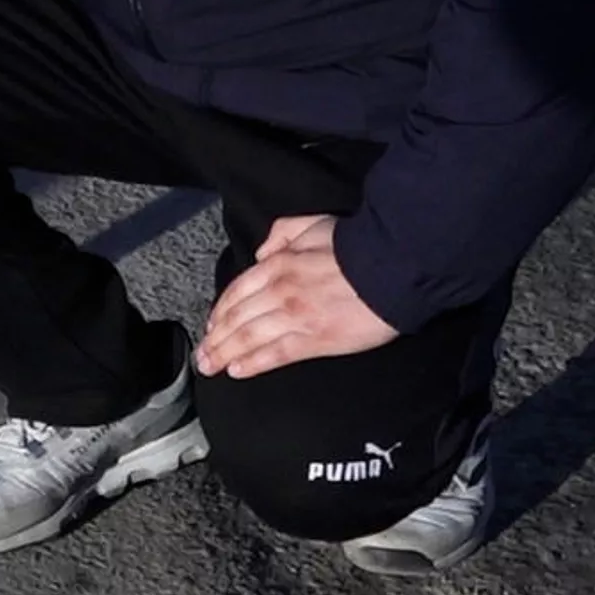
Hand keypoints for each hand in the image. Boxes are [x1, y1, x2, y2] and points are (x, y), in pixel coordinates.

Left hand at [196, 214, 397, 378]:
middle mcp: (279, 291)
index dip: (220, 310)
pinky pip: (276, 354)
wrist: (391, 266)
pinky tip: (237, 371)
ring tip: (211, 366)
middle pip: (237, 318)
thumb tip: (262, 253)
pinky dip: (253, 364)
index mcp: (278, 264)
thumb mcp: (312, 224)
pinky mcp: (315, 339)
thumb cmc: (356, 245)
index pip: (238, 291)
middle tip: (202, 356)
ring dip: (224, 353)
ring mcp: (295, 317)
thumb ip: (282, 234)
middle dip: (215, 338)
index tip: (210, 325)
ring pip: (249, 338)